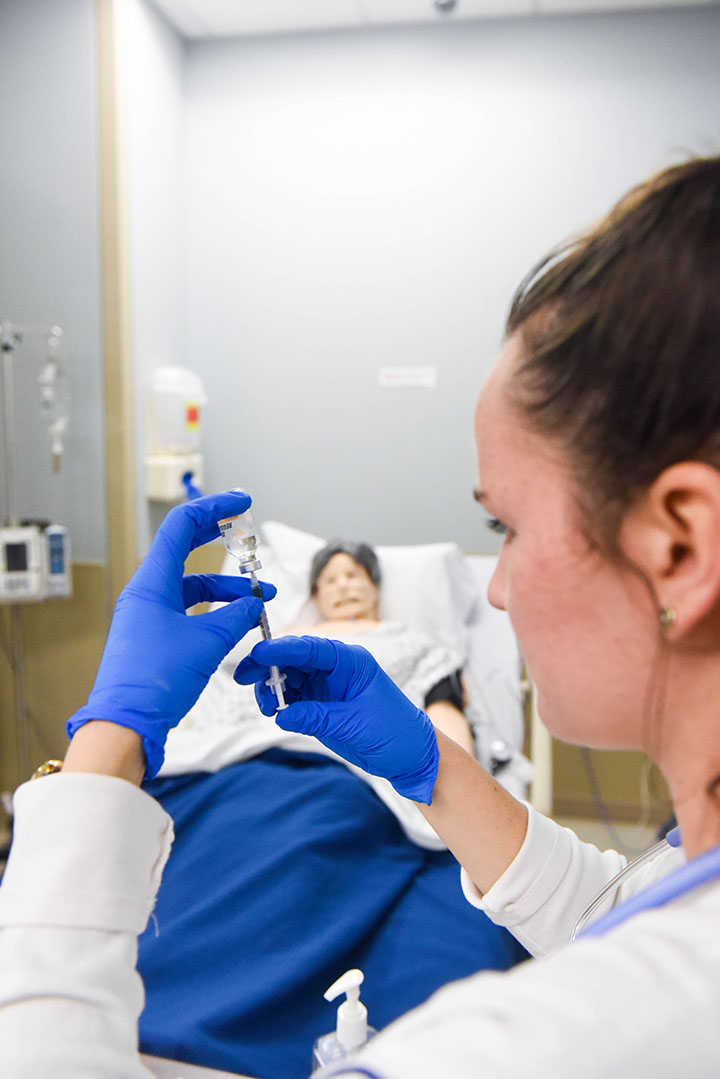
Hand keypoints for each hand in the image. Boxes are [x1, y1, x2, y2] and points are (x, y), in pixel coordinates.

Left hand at [66, 491, 275, 777]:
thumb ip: (237, 617)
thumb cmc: (157, 680)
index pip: (183, 526)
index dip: (215, 508)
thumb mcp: (208, 643)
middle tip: (246, 533)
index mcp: (152, 582)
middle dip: (219, 539)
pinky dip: (214, 611)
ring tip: (259, 599)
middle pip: (184, 549)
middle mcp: (147, 593)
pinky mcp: (154, 637)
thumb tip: (254, 603)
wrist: (126, 724)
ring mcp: (149, 615)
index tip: (243, 503)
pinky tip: (237, 623)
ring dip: (226, 588)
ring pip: (192, 586)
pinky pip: (188, 611)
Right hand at [234, 636, 438, 803]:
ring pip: (287, 676)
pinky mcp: (319, 705)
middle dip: (267, 666)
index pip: (310, 648)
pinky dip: (278, 702)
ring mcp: (325, 686)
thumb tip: (281, 714)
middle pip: (292, 658)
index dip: (281, 649)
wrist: (410, 756)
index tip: (257, 655)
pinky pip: (291, 697)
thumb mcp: (354, 725)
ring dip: (271, 687)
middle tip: (244, 677)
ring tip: (267, 705)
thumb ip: (316, 717)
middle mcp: (335, 668)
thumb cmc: (394, 732)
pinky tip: (274, 712)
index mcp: (350, 661)